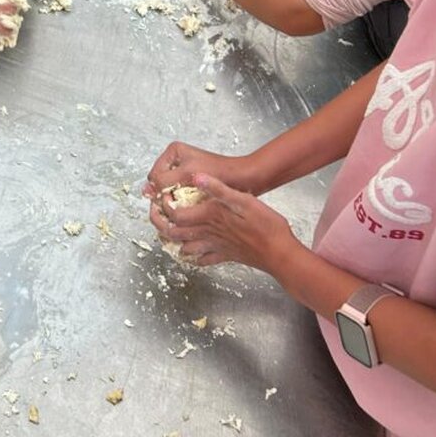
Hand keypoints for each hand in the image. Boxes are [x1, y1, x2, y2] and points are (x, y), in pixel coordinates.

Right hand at [144, 141, 261, 200]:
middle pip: (161, 184)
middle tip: (180, 202)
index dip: (159, 189)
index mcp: (174, 151)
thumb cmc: (221, 173)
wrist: (245, 178)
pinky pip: (181, 196)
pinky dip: (185, 202)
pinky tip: (195, 206)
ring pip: (170, 192)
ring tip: (189, 204)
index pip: (154, 175)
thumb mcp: (187, 174)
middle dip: (167, 195)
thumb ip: (164, 181)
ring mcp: (185, 172)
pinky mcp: (193, 183)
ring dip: (176, 200)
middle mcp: (177, 160)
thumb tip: (146, 190)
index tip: (170, 198)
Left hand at [148, 172, 297, 272]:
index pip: (175, 213)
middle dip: (159, 223)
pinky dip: (192, 256)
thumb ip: (217, 188)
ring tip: (169, 228)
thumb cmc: (265, 225)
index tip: (160, 195)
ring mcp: (216, 247)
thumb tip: (195, 176)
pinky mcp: (225, 256)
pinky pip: (202, 260)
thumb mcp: (243, 199)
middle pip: (173, 233)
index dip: (163, 205)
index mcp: (210, 216)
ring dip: (172, 240)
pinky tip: (191, 251)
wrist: (280, 254)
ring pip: (184, 248)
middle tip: (155, 213)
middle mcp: (208, 234)